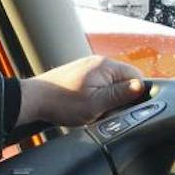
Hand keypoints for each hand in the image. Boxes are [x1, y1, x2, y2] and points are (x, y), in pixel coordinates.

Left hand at [16, 55, 145, 127]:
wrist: (33, 100)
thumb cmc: (62, 102)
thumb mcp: (96, 104)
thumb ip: (120, 95)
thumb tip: (141, 87)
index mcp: (106, 66)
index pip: (136, 76)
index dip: (135, 95)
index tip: (124, 108)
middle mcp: (98, 62)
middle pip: (123, 81)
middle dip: (119, 99)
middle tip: (106, 112)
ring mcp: (88, 68)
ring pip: (110, 85)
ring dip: (106, 100)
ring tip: (92, 110)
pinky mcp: (80, 75)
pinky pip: (98, 86)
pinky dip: (95, 98)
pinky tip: (84, 107)